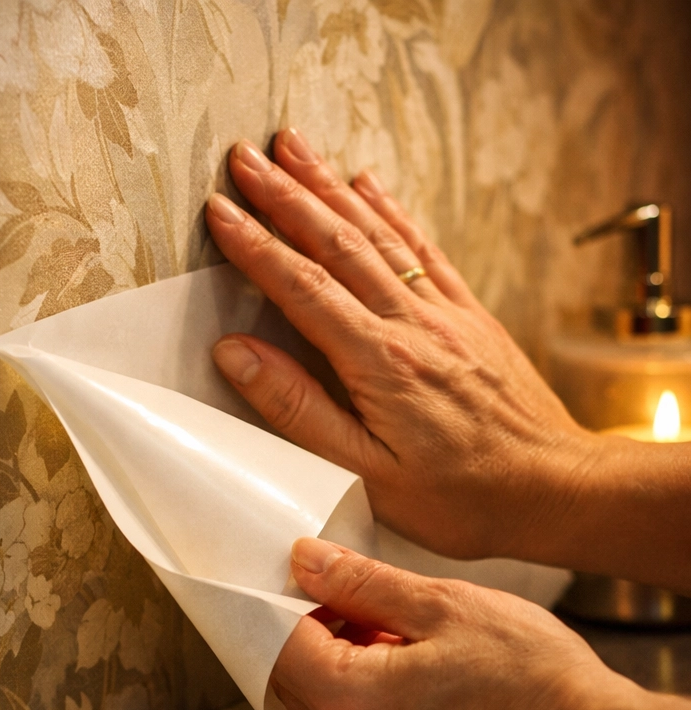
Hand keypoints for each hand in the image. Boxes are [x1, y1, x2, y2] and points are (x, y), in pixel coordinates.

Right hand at [204, 129, 601, 562]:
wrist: (554, 488)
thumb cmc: (458, 497)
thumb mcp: (365, 472)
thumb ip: (299, 410)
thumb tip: (237, 355)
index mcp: (379, 363)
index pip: (302, 288)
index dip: (255, 246)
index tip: (220, 211)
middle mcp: (413, 324)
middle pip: (337, 244)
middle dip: (285, 196)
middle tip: (245, 159)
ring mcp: (446, 314)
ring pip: (378, 234)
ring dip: (330, 188)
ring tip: (293, 147)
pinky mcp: (470, 316)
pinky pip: (424, 249)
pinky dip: (391, 211)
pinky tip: (369, 184)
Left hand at [272, 537, 625, 709]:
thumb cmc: (531, 679)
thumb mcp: (444, 605)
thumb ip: (361, 582)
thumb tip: (304, 559)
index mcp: (347, 702)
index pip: (274, 642)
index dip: (281, 599)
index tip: (302, 572)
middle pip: (289, 676)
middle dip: (308, 629)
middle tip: (353, 594)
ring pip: (317, 704)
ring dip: (335, 661)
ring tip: (388, 628)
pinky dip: (356, 693)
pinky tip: (402, 665)